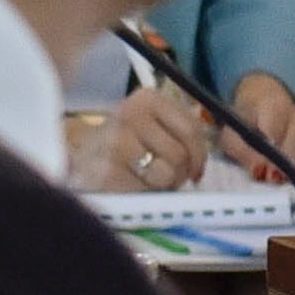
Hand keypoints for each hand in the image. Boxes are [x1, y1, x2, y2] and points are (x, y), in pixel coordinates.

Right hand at [81, 81, 213, 190]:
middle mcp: (130, 114)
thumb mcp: (152, 126)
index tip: (196, 170)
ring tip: (147, 180)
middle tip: (168, 178)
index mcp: (147, 99)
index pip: (191, 129)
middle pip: (181, 153)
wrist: (79, 162)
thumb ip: (180, 132)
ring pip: (166, 173)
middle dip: (181, 173)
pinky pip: (146, 191)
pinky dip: (145, 195)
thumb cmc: (125, 146)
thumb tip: (215, 158)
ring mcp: (116, 143)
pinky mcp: (107, 172)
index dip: (200, 155)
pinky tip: (131, 186)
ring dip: (163, 185)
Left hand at [226, 71, 294, 179]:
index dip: (272, 145)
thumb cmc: (246, 123)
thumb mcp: (232, 136)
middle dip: (288, 161)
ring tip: (292, 185)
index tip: (265, 166)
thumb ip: (244, 152)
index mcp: (275, 104)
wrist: (261, 106)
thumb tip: (260, 172)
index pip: (278, 121)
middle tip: (274, 180)